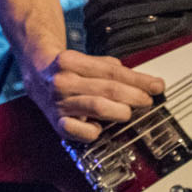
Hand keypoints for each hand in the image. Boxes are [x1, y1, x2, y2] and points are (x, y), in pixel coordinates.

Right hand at [22, 48, 164, 142]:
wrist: (35, 73)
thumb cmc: (65, 68)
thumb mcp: (84, 59)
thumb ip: (109, 67)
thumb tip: (139, 80)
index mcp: (70, 61)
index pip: (112, 72)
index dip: (138, 80)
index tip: (155, 86)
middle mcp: (63, 81)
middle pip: (108, 89)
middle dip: (134, 95)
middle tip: (147, 100)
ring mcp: (59, 102)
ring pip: (97, 107)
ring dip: (120, 111)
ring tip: (129, 111)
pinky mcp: (56, 122)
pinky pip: (80, 131)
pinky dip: (94, 131)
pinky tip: (101, 128)